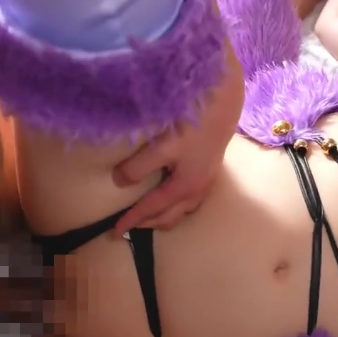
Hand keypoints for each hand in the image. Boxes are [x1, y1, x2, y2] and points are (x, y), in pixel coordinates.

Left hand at [111, 77, 241, 234]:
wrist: (222, 105)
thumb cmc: (192, 125)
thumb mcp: (162, 147)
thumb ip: (139, 166)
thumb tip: (119, 181)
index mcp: (185, 187)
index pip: (153, 208)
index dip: (133, 219)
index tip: (114, 231)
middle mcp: (198, 189)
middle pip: (171, 216)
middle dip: (150, 223)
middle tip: (129, 228)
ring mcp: (207, 180)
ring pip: (185, 209)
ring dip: (167, 216)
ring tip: (152, 217)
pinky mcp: (211, 168)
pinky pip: (193, 198)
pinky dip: (180, 205)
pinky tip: (176, 195)